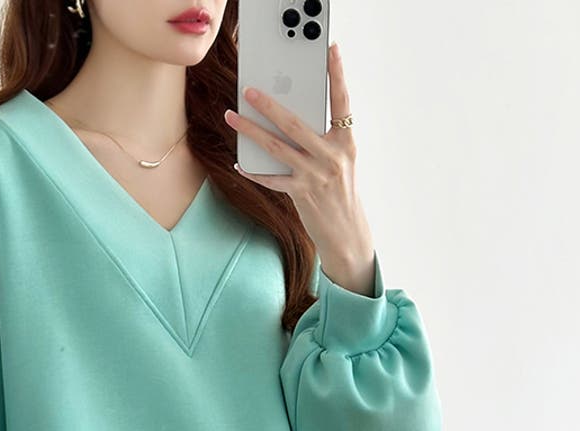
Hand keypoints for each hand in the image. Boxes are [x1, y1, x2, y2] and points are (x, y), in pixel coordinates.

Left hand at [224, 42, 374, 282]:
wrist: (347, 231)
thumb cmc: (340, 191)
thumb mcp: (340, 160)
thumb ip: (322, 140)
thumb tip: (289, 120)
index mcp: (346, 141)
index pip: (342, 101)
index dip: (338, 75)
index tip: (330, 51)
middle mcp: (332, 156)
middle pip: (295, 123)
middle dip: (268, 104)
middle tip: (249, 90)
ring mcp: (316, 175)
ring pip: (276, 147)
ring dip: (250, 131)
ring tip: (232, 117)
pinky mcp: (301, 193)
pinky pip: (271, 179)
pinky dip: (253, 171)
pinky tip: (240, 164)